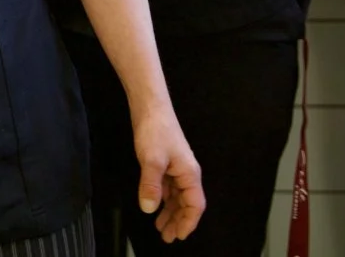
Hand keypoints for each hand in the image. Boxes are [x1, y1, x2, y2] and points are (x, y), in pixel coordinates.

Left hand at [133, 108, 204, 243]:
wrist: (150, 107)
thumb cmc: (155, 130)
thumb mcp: (151, 159)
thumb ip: (151, 185)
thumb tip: (149, 208)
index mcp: (189, 174)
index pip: (195, 205)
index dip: (188, 222)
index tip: (179, 236)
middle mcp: (186, 173)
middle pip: (187, 204)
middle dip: (179, 222)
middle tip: (167, 237)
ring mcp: (176, 168)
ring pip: (177, 197)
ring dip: (170, 213)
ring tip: (161, 228)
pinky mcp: (166, 164)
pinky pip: (169, 188)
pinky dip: (164, 200)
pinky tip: (156, 207)